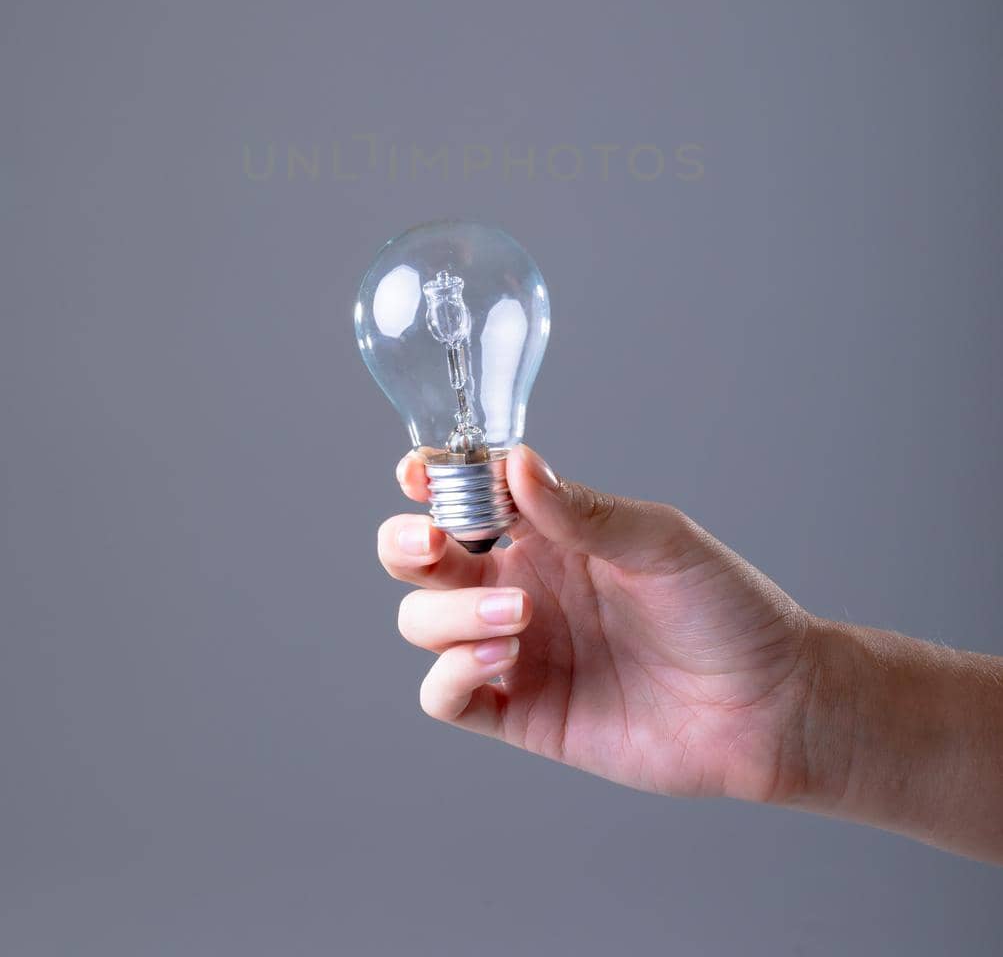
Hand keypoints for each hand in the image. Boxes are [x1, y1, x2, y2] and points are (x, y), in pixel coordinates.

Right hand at [378, 445, 816, 804]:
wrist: (768, 704)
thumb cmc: (725, 608)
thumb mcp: (659, 540)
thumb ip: (582, 509)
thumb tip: (516, 462)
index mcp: (546, 532)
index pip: (462, 496)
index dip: (427, 480)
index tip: (418, 474)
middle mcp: (519, 583)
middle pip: (419, 559)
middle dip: (406, 544)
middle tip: (433, 543)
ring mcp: (517, 649)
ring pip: (423, 623)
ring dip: (451, 613)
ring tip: (521, 617)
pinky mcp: (521, 712)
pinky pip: (446, 695)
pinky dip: (451, 673)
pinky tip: (502, 657)